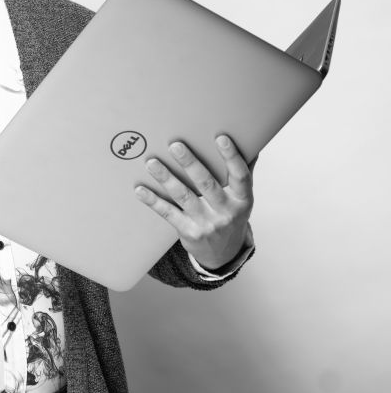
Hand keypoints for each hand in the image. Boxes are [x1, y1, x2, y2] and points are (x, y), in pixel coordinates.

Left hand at [134, 134, 252, 270]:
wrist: (224, 254)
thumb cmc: (230, 216)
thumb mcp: (241, 199)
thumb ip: (243, 173)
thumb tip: (251, 143)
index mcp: (242, 199)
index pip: (240, 176)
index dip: (232, 157)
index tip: (221, 138)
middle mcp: (226, 211)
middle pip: (206, 184)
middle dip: (190, 163)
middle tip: (175, 145)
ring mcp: (207, 223)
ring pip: (184, 197)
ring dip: (166, 178)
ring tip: (152, 163)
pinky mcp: (189, 232)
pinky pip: (168, 213)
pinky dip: (153, 201)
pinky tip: (140, 189)